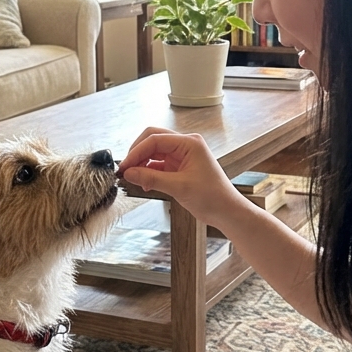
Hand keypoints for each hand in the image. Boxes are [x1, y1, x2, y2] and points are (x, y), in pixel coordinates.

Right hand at [117, 128, 244, 225]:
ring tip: (132, 177)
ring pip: (154, 152)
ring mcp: (182, 155)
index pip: (155, 139)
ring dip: (141, 163)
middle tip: (125, 169)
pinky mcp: (180, 166)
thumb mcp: (179, 188)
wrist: (226, 211)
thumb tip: (129, 173)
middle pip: (152, 140)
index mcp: (189, 143)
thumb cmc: (212, 197)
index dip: (136, 152)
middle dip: (137, 153)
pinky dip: (148, 171)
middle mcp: (186, 145)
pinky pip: (158, 164)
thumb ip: (151, 179)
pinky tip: (142, 182)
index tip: (124, 167)